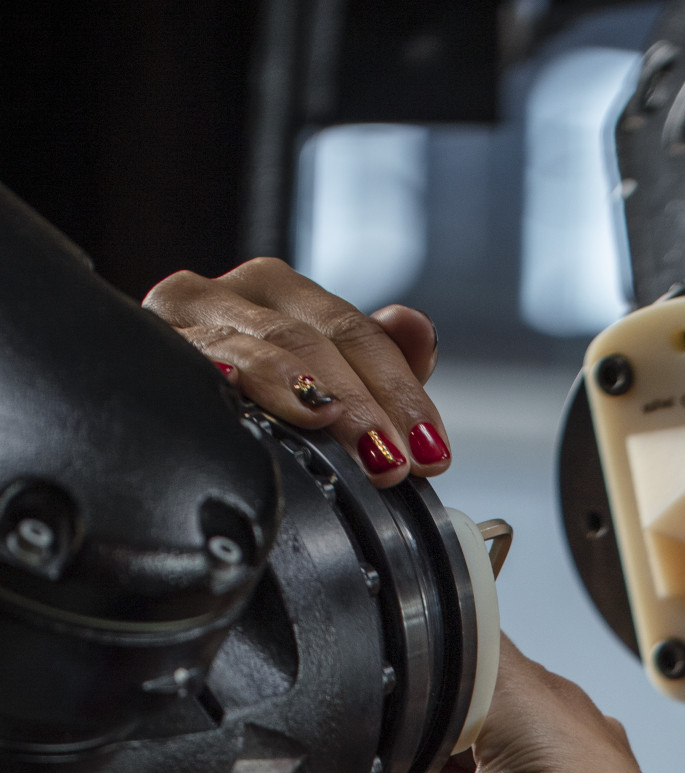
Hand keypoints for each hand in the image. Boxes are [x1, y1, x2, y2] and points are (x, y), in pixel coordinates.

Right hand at [143, 258, 450, 486]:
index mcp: (283, 292)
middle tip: (394, 461)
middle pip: (314, 340)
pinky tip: (248, 396)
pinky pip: (193, 358)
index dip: (402, 392)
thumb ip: (380, 358)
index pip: (358, 336)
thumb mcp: (321, 374)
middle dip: (363, 405)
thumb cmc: (240, 386)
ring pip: (259, 346)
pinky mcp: (146, 343)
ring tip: (340, 429)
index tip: (432, 452)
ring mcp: (184, 314)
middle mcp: (233, 292)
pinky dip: (227, 375)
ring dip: (305, 392)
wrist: (145, 403)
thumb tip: (419, 329)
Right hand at [345, 636, 680, 772]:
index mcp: (548, 721)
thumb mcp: (519, 688)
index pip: (481, 689)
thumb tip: (447, 616)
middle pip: (441, 744)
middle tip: (353, 719)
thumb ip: (472, 656)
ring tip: (334, 764)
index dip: (435, 680)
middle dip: (397, 735)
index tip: (389, 671)